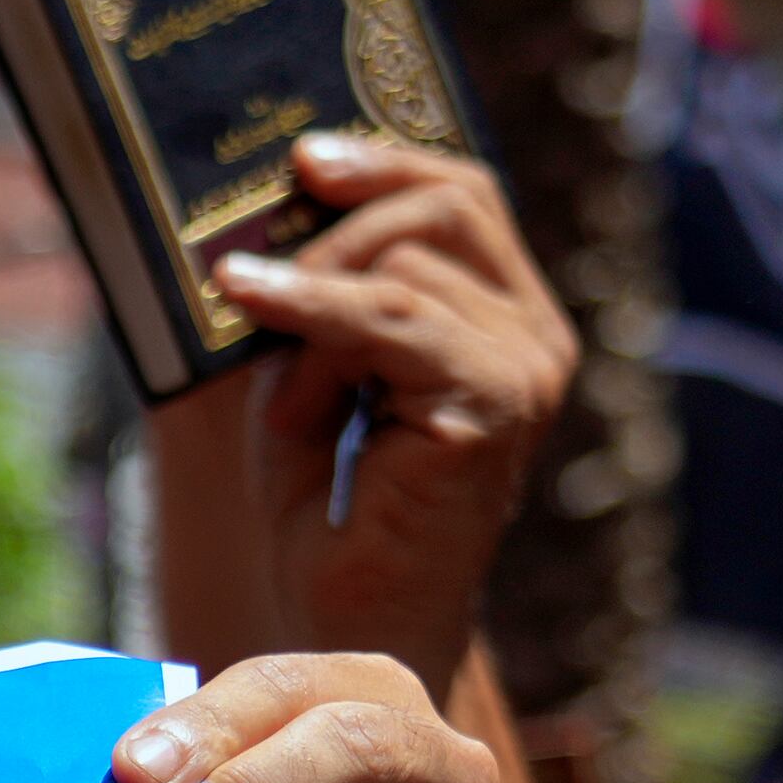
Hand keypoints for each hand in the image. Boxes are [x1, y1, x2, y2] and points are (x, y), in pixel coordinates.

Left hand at [205, 133, 574, 696]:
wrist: (352, 623)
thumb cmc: (328, 512)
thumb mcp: (303, 379)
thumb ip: (304, 305)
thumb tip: (257, 223)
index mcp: (500, 317)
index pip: (463, 197)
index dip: (387, 163)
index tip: (304, 159)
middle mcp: (532, 334)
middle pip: (444, 207)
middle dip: (337, 227)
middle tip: (251, 275)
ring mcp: (526, 367)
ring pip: (406, 263)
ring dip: (315, 309)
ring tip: (280, 388)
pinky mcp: (498, 401)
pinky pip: (395, 318)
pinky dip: (314, 310)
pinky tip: (252, 302)